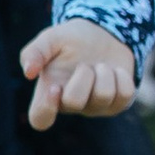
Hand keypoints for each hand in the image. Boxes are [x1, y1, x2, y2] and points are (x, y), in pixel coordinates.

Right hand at [20, 20, 136, 128]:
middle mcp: (71, 105)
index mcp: (49, 92)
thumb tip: (29, 73)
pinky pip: (125, 94)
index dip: (46, 109)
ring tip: (100, 65)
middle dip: (83, 75)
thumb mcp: (51, 38)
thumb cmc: (72, 40)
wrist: (104, 34)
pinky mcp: (117, 104)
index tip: (55, 86)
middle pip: (74, 102)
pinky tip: (116, 71)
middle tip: (85, 64)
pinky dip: (122, 76)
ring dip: (104, 72)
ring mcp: (95, 107)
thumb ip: (35, 51)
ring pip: (103, 96)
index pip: (40, 120)